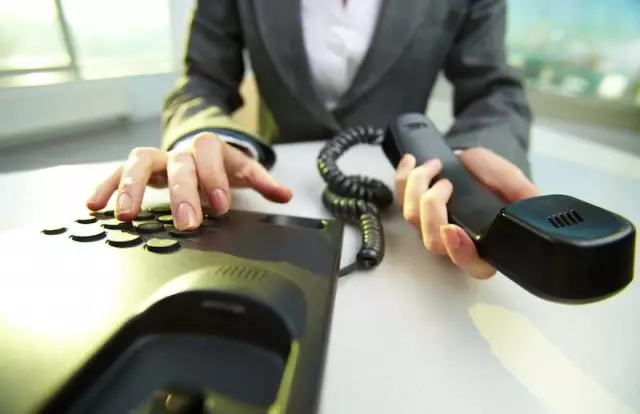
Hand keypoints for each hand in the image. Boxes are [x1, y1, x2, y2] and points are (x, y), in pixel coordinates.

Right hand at [86, 132, 291, 229]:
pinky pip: (117, 173)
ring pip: (139, 163)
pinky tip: (95, 205)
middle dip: (182, 194)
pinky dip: (106, 187)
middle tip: (187, 223)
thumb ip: (262, 181)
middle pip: (178, 164)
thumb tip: (286, 194)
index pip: (210, 156)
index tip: (220, 205)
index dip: (215, 178)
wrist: (197, 151)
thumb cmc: (220, 165)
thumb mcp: (243, 170)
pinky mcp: (137, 169)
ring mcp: (157, 159)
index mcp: (209, 149)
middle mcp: (180, 151)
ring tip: (127, 215)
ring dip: (132, 188)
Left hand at [395, 147, 539, 278]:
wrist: (477, 163)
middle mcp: (454, 241)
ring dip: (418, 188)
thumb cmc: (497, 179)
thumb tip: (533, 204)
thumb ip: (524, 196)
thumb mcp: (515, 184)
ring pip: (411, 219)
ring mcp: (430, 225)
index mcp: (484, 244)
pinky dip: (402, 178)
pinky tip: (411, 161)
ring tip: (434, 165)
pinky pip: (399, 199)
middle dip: (433, 209)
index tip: (454, 230)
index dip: (461, 253)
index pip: (473, 264)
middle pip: (433, 242)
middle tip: (447, 183)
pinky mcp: (414, 207)